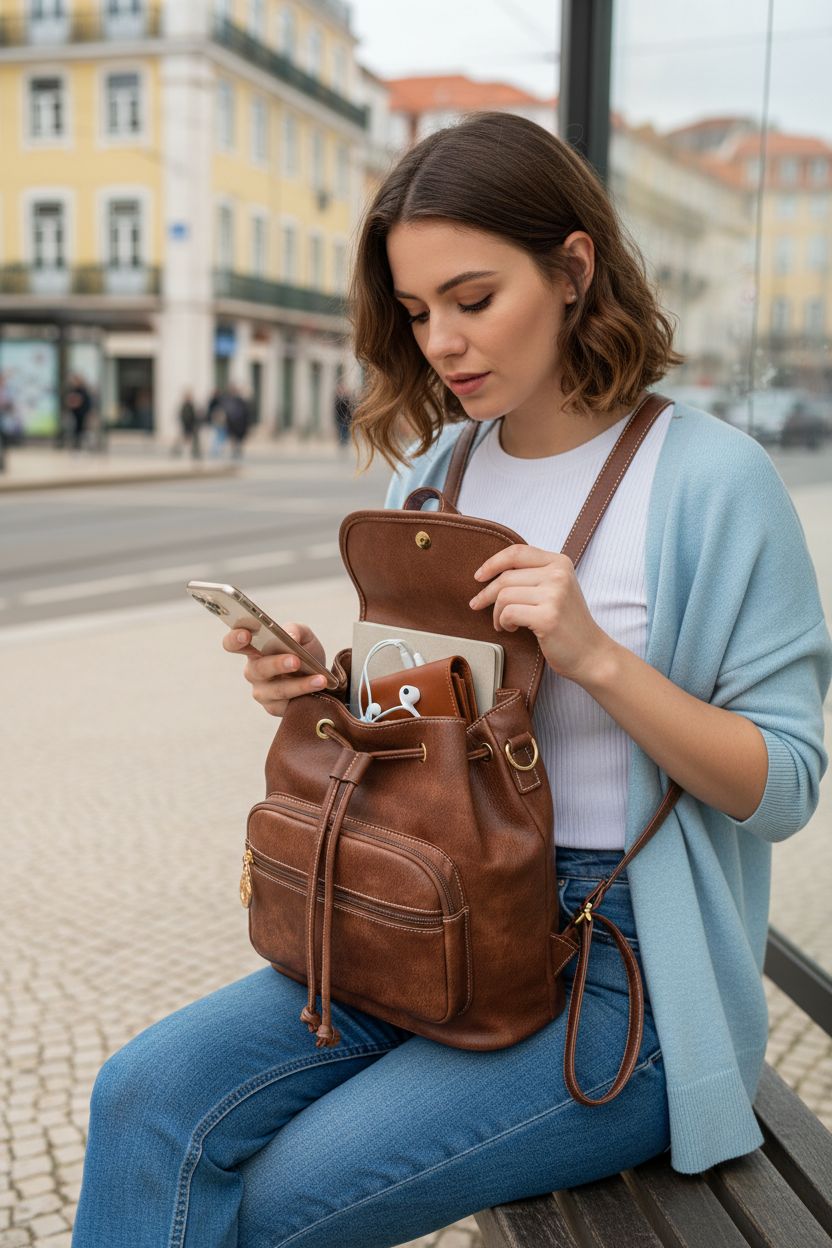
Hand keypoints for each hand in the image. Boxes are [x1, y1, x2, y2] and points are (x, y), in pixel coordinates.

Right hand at [223, 622, 327, 716]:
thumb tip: (290, 637)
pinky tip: (318, 688)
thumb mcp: (303, 635)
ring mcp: (261, 691)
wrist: (319, 674)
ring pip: (276, 690)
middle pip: (257, 669)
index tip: (246, 635)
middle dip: (277, 664)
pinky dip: (305, 695)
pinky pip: (286, 704)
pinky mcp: (273, 707)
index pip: (233, 644)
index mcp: (253, 649)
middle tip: (296, 661)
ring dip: (299, 684)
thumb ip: (295, 630)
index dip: (235, 639)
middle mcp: (253, 671)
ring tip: (319, 679)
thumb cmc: (304, 651)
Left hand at [468, 544, 613, 686]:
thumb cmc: (568, 625)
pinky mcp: (547, 616)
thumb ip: (533, 575)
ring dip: (497, 612)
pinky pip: (508, 613)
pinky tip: (511, 629)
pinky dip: (503, 622)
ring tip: (503, 623)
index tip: (479, 576)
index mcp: (560, 563)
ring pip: (504, 595)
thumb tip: (492, 572)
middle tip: (478, 605)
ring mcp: (555, 595)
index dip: (492, 563)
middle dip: (487, 594)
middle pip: (506, 576)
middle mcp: (559, 574)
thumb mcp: (556, 589)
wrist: (591, 654)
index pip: (517, 552)